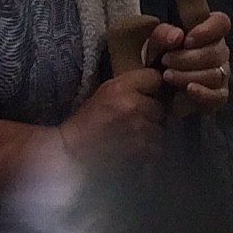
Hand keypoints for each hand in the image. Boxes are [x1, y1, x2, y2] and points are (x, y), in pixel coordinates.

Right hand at [62, 67, 176, 161]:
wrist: (72, 155)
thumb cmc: (85, 124)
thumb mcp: (103, 93)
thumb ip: (129, 86)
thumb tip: (156, 82)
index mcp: (121, 87)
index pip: (154, 78)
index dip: (152, 87)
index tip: (148, 94)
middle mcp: (134, 106)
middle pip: (160, 106)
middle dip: (151, 114)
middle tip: (136, 121)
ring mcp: (140, 130)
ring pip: (160, 129)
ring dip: (151, 134)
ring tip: (134, 138)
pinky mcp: (143, 152)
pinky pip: (157, 148)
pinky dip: (149, 151)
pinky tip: (134, 151)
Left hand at [144, 9, 230, 112]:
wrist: (157, 90)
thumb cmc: (160, 59)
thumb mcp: (156, 43)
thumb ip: (163, 34)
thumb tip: (178, 35)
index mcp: (209, 31)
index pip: (221, 23)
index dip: (207, 30)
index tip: (186, 40)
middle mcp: (220, 51)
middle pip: (216, 52)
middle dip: (188, 58)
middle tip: (165, 60)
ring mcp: (221, 74)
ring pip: (215, 74)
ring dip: (188, 75)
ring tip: (167, 76)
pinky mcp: (218, 96)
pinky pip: (217, 96)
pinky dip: (203, 93)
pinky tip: (189, 89)